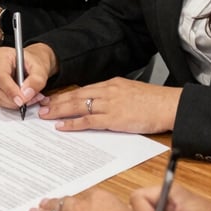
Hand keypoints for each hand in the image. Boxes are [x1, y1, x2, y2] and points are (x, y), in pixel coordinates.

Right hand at [0, 43, 55, 109]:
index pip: (0, 76)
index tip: (21, 100)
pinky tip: (23, 100)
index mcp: (2, 55)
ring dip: (12, 103)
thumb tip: (26, 94)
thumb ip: (36, 80)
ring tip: (29, 99)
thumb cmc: (35, 62)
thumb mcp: (41, 69)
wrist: (33, 64)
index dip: (10, 90)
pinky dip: (11, 104)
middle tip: (29, 101)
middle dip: (12, 100)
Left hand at [38, 78, 181, 134]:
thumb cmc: (153, 102)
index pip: (82, 89)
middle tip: (41, 107)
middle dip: (57, 101)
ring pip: (78, 106)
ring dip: (59, 111)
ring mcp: (110, 104)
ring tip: (45, 116)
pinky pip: (88, 121)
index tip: (52, 98)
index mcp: (111, 84)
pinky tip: (62, 126)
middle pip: (75, 95)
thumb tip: (100, 104)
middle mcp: (107, 91)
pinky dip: (73, 124)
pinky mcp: (114, 118)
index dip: (65, 94)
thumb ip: (114, 96)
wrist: (169, 105)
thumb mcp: (130, 92)